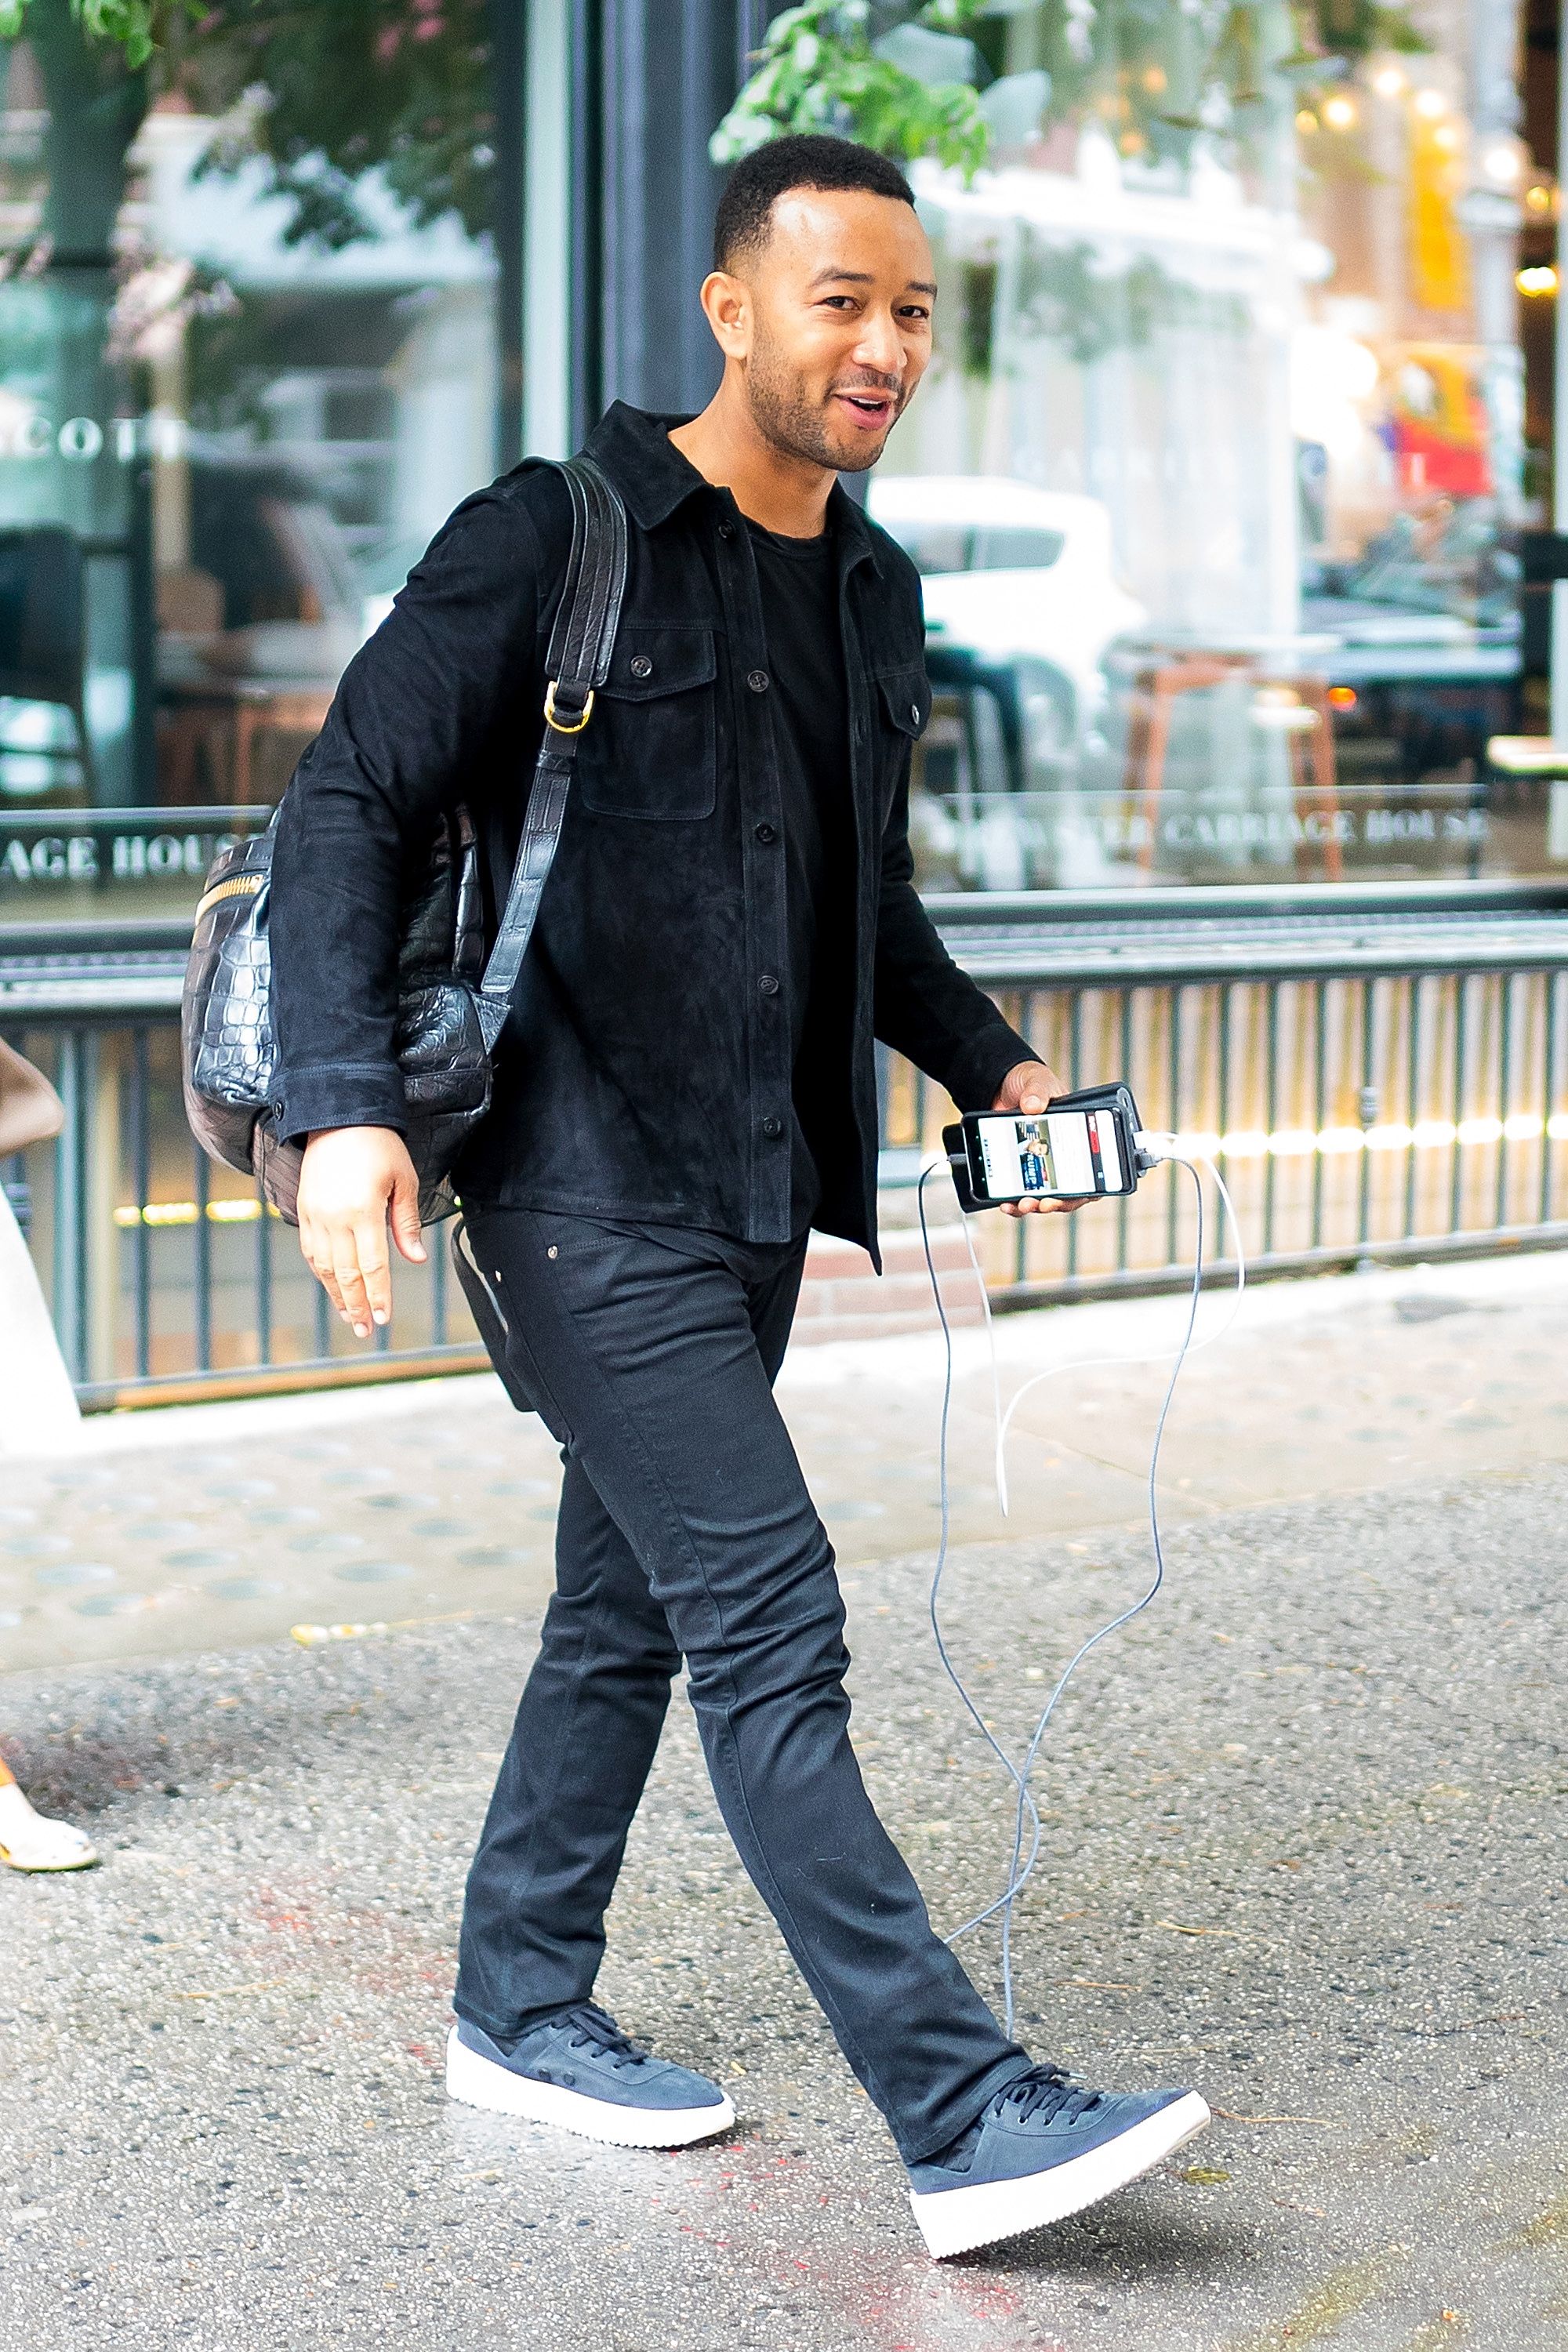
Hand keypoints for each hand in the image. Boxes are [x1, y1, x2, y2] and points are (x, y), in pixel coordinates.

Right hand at [297, 1126, 425, 1337]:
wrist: (337, 1116)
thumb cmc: (378, 1145)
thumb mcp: (403, 1180)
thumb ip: (407, 1223)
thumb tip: (416, 1259)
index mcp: (363, 1212)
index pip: (373, 1267)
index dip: (379, 1296)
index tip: (384, 1318)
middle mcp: (335, 1218)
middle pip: (346, 1274)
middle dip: (357, 1306)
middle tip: (367, 1331)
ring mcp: (315, 1215)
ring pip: (325, 1267)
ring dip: (337, 1295)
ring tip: (350, 1317)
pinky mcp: (304, 1210)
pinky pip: (311, 1251)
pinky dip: (322, 1273)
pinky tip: (333, 1286)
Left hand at [991, 1059, 1089, 1218]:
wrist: (1002, 1085)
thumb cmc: (1030, 1083)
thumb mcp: (1037, 1081)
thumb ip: (1038, 1091)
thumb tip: (1033, 1106)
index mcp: (1077, 1137)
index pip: (1091, 1171)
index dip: (1087, 1188)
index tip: (1074, 1194)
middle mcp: (1061, 1156)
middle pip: (1068, 1191)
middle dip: (1056, 1203)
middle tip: (1041, 1203)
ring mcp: (1041, 1164)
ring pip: (1043, 1196)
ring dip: (1033, 1206)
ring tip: (1021, 1205)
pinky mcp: (1020, 1168)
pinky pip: (1020, 1192)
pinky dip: (1013, 1202)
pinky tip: (1005, 1202)